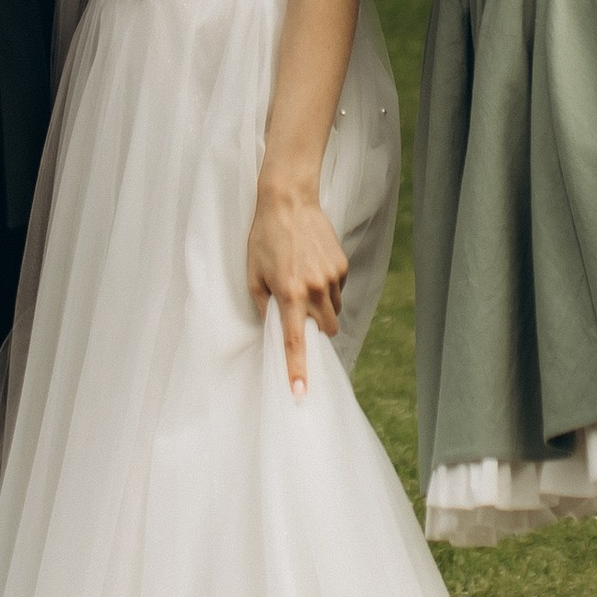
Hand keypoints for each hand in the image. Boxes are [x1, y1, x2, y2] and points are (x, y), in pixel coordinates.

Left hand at [245, 184, 350, 399]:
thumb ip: (264, 306)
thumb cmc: (265, 239)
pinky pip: (338, 290)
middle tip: (300, 314)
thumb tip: (274, 329)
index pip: (295, 341)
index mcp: (288, 294)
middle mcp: (314, 288)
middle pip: (326, 330)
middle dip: (316, 330)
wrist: (290, 202)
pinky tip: (312, 267)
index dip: (297, 370)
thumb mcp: (254, 275)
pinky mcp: (342, 266)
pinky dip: (327, 289)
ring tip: (303, 282)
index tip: (301, 393)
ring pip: (334, 311)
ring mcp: (332, 277)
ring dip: (321, 308)